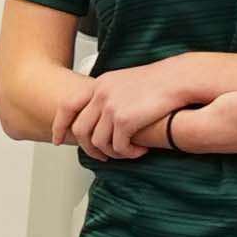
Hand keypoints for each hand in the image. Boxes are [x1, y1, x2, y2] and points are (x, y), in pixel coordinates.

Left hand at [64, 59, 209, 156]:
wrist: (178, 79)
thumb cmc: (159, 82)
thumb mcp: (126, 82)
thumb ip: (111, 96)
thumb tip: (106, 116)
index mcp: (99, 84)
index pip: (67, 106)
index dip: (59, 125)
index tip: (58, 138)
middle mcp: (101, 95)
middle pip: (80, 130)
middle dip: (89, 149)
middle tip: (103, 157)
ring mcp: (111, 107)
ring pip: (99, 143)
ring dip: (113, 153)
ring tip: (128, 153)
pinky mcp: (124, 120)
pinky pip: (118, 147)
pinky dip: (128, 153)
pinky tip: (141, 150)